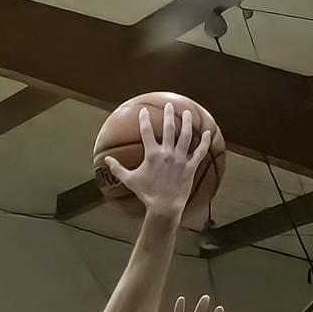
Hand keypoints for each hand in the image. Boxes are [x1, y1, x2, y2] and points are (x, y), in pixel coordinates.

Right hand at [103, 106, 211, 221]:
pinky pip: (199, 152)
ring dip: (187, 123)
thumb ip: (118, 169)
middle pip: (169, 129)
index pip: (147, 132)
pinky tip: (207, 133)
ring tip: (188, 113)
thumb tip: (105, 161)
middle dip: (169, 115)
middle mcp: (167, 153)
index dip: (144, 120)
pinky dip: (204, 142)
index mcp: (152, 154)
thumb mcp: (130, 180)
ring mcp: (180, 159)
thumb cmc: (146, 194)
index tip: (144, 111)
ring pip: (186, 136)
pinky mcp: (190, 167)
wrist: (164, 206)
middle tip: (170, 105)